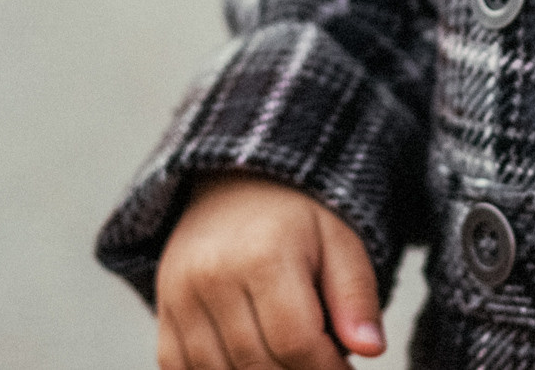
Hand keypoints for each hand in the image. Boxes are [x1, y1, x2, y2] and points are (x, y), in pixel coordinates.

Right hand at [155, 173, 383, 369]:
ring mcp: (179, 295)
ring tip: (290, 364)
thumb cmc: (297, 216)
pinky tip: (248, 364)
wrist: (236, 183)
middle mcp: (213, 276)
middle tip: (321, 367)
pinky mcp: (163, 310)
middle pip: (257, 363)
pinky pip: (179, 367)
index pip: (296, 342)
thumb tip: (372, 349)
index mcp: (264, 255)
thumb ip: (356, 295)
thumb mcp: (339, 240)